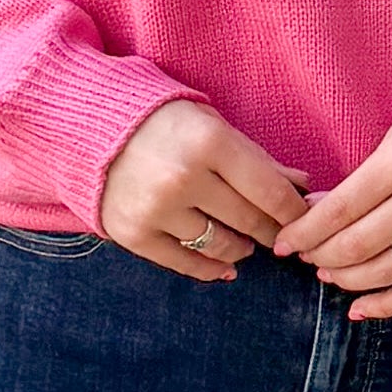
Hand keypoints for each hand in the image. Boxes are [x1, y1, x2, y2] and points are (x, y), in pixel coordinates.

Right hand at [98, 98, 307, 279]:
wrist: (88, 127)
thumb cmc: (162, 122)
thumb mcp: (211, 125)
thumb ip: (256, 158)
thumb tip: (302, 186)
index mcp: (209, 142)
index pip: (270, 190)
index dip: (293, 212)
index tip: (303, 220)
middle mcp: (183, 177)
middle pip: (249, 220)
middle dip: (271, 231)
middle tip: (279, 234)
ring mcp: (157, 209)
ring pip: (221, 245)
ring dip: (241, 248)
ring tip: (245, 243)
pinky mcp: (134, 233)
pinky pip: (185, 263)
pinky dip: (211, 268)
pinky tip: (225, 266)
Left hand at [276, 105, 391, 321]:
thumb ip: (357, 180)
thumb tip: (312, 216)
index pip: (340, 209)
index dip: (304, 232)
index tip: (282, 243)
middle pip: (358, 245)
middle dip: (320, 256)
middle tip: (304, 256)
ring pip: (385, 272)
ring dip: (347, 280)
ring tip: (327, 274)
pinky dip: (386, 305)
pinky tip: (358, 308)